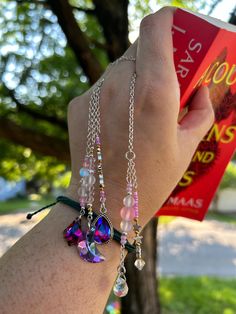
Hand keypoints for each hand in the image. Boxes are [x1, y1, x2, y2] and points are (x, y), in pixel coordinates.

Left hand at [65, 7, 213, 230]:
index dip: (167, 20)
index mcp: (154, 90)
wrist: (103, 203)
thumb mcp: (186, 146)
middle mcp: (121, 83)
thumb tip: (201, 90)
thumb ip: (200, 111)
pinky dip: (113, 94)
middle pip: (137, 48)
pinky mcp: (78, 104)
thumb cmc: (151, 179)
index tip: (175, 26)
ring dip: (132, 77)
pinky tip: (117, 121)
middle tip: (162, 80)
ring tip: (138, 109)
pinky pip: (101, 86)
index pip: (155, 28)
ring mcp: (95, 93)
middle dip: (153, 59)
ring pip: (118, 67)